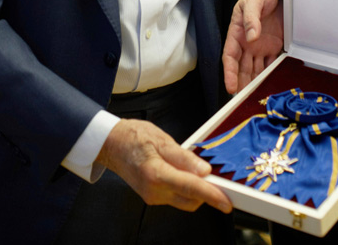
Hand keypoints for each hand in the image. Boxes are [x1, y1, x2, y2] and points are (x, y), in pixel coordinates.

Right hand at [96, 119, 231, 213]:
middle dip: (207, 192)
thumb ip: (184, 157)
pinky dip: (185, 188)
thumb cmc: (133, 137)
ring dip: (196, 190)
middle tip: (217, 178)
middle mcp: (154, 191)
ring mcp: (152, 197)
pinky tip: (183, 173)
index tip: (226, 202)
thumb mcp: (161, 139)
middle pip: (191, 200)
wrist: (111, 144)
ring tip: (194, 169)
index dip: (211, 195)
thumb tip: (204, 170)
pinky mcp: (153, 197)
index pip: (190, 188)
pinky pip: (176, 197)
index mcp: (155, 174)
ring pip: (185, 200)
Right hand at [222, 0, 283, 94]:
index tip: (231, 87)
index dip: (229, 73)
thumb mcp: (252, 1)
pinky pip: (271, 64)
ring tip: (256, 98)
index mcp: (237, 33)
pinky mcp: (274, 47)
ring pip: (255, 70)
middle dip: (242, 84)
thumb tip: (251, 37)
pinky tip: (271, 85)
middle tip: (244, 100)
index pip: (230, 57)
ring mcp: (260, 47)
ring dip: (255, 83)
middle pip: (242, 68)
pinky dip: (271, 75)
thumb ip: (250, 18)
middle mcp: (247, 44)